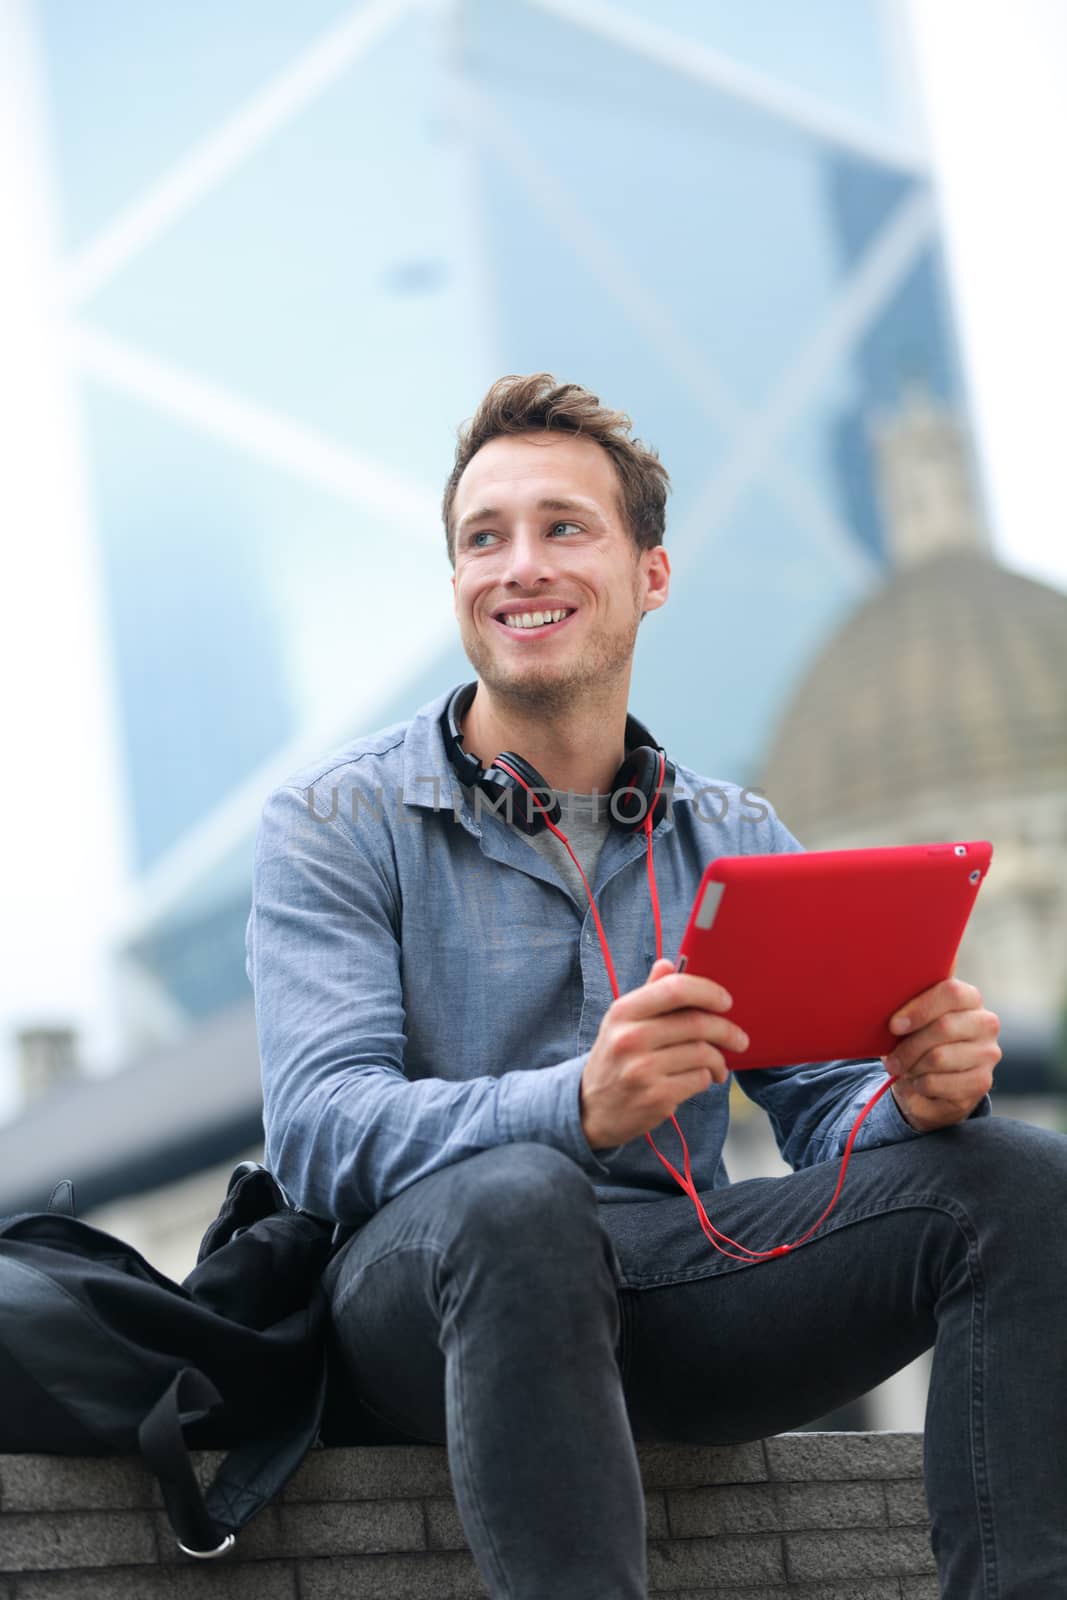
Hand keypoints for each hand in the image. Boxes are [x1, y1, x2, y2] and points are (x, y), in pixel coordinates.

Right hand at [580, 958, 748, 1149]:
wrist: (591, 1109)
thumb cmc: (614, 1059)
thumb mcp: (621, 1023)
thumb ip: (648, 994)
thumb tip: (669, 964)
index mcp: (623, 1012)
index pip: (674, 989)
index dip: (707, 991)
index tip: (725, 1001)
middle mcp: (630, 1038)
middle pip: (696, 1023)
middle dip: (727, 1031)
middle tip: (739, 1039)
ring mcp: (642, 1070)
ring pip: (702, 1053)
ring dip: (719, 1060)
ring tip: (718, 1065)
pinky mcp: (656, 1098)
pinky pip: (699, 1080)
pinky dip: (707, 1079)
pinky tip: (701, 1079)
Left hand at [883, 976, 1001, 1132]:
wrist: (930, 1083)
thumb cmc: (916, 1041)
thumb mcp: (910, 1021)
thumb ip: (907, 1008)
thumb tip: (889, 1009)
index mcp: (969, 998)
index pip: (951, 992)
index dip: (919, 1009)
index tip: (893, 1026)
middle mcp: (985, 1023)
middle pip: (944, 1027)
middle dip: (909, 1046)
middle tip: (891, 1059)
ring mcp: (988, 1053)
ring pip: (939, 1057)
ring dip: (912, 1066)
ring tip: (904, 1069)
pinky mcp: (982, 1082)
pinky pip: (939, 1082)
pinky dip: (920, 1085)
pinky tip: (919, 1083)